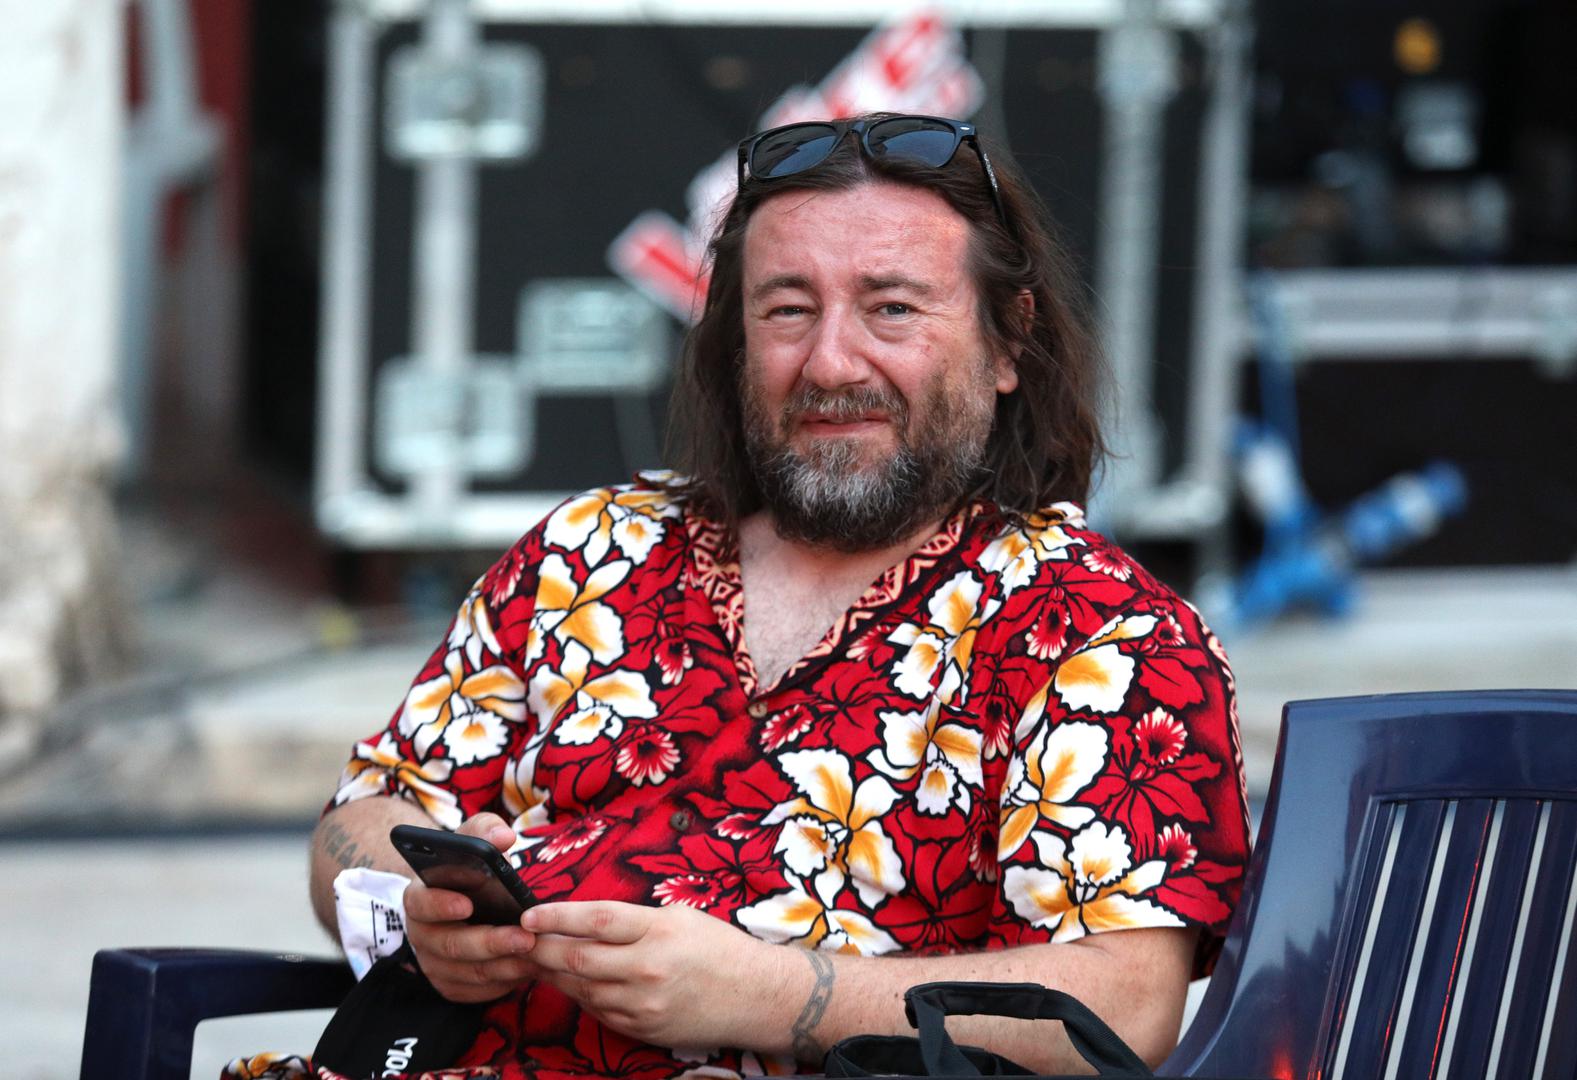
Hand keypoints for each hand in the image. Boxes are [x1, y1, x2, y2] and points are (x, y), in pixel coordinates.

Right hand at [403, 812, 538, 1002]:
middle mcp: (421, 934)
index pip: (419, 903)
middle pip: (451, 944)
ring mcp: (434, 964)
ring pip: (468, 972)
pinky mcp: (451, 986)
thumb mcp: (473, 842)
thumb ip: (484, 831)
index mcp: (419, 897)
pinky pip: (477, 992)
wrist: (470, 902)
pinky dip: (504, 983)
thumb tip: (503, 836)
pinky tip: (529, 970)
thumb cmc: (471, 869)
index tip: (467, 904)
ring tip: (536, 954)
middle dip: (490, 942)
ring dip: (504, 965)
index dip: (440, 905)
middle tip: (525, 938)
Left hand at [523, 900, 783, 1048]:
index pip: (595, 919)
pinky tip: (572, 983)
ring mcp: (643, 1003)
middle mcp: (648, 967)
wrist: (754, 997)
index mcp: (658, 930)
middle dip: (541, 949)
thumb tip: (584, 919)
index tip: (528, 914)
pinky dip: (580, 995)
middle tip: (520, 940)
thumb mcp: (680, 917)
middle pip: (578, 957)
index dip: (555, 916)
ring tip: (538, 960)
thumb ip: (633, 920)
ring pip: (581, 988)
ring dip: (554, 974)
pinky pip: (598, 1011)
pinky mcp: (642, 1028)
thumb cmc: (718, 949)